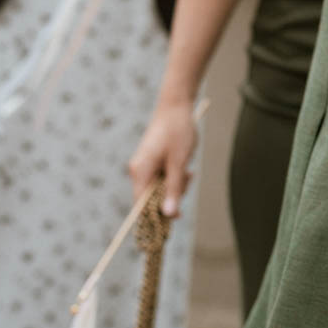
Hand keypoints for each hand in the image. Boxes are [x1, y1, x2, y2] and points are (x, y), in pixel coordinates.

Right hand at [128, 97, 197, 217]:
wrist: (175, 105)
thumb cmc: (178, 131)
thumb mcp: (179, 162)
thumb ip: (173, 189)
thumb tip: (169, 215)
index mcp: (140, 172)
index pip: (141, 207)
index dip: (155, 218)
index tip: (174, 222)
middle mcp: (138, 171)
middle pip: (151, 200)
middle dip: (172, 196)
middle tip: (189, 178)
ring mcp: (144, 167)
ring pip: (159, 190)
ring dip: (176, 186)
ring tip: (189, 170)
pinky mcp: (151, 163)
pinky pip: (161, 180)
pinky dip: (173, 177)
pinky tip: (185, 167)